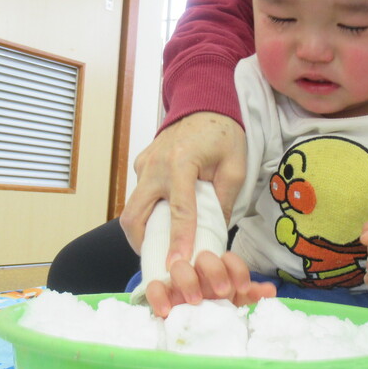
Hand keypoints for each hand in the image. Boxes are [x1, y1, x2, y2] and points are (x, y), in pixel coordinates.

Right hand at [120, 112, 246, 265]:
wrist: (204, 104)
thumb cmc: (224, 135)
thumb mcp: (235, 167)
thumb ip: (225, 201)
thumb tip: (215, 233)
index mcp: (181, 162)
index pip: (178, 210)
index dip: (178, 240)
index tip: (177, 264)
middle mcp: (155, 165)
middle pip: (135, 215)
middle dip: (143, 244)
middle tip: (159, 262)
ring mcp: (144, 164)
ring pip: (131, 209)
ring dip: (142, 232)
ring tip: (160, 249)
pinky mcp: (141, 164)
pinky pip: (139, 195)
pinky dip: (147, 213)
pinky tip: (162, 223)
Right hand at [145, 250, 276, 317]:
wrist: (188, 331)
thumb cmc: (215, 313)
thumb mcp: (234, 305)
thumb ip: (250, 296)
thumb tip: (270, 290)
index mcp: (219, 273)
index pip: (228, 260)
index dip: (237, 270)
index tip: (241, 288)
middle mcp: (199, 272)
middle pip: (205, 257)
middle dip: (215, 271)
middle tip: (221, 292)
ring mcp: (177, 282)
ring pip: (179, 266)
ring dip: (188, 280)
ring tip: (195, 301)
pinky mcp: (160, 293)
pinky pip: (154, 287)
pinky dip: (159, 296)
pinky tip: (166, 311)